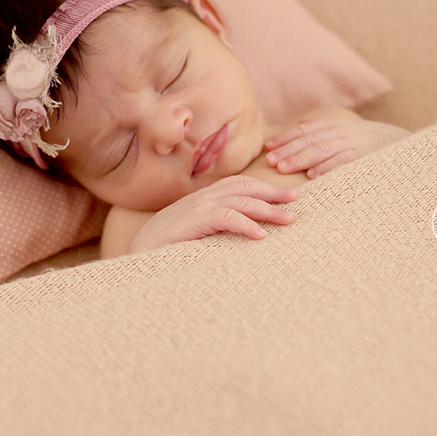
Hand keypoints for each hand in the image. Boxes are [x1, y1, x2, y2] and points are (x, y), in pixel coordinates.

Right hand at [127, 175, 297, 253]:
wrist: (141, 250)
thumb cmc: (169, 244)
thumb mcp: (197, 230)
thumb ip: (216, 225)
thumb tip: (243, 230)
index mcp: (204, 198)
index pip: (239, 184)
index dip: (262, 188)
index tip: (284, 196)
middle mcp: (204, 197)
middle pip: (245, 188)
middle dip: (272, 194)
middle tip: (294, 201)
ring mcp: (200, 207)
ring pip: (242, 201)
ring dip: (267, 210)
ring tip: (288, 220)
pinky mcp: (197, 220)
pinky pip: (228, 218)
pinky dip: (246, 225)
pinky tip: (261, 236)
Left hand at [265, 118, 410, 178]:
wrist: (409, 144)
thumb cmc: (375, 141)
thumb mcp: (351, 130)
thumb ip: (327, 129)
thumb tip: (302, 124)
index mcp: (338, 126)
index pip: (307, 130)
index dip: (286, 137)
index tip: (268, 146)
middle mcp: (344, 132)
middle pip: (310, 140)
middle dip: (288, 149)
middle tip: (270, 160)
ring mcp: (355, 143)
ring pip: (323, 149)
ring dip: (301, 159)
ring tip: (283, 168)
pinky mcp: (366, 156)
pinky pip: (344, 161)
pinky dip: (328, 167)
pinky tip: (314, 175)